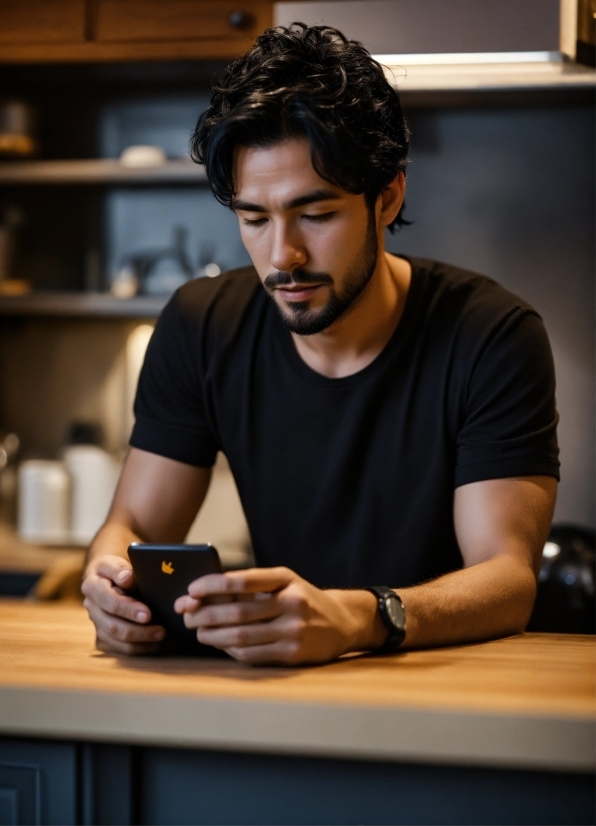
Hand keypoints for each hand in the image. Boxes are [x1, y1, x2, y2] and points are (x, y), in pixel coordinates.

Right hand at [81, 555, 164, 654]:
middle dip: (138, 631)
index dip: (129, 609)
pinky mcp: (103, 633)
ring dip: (139, 642)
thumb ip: (120, 569)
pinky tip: (152, 644)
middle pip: (112, 626)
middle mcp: (91, 607)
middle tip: (161, 631)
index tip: (148, 614)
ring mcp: (96, 622)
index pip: (110, 602)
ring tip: (160, 637)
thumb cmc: (114, 569)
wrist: (104, 576)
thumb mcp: (115, 562)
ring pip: (115, 640)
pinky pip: (118, 647)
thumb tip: (128, 578)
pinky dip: (136, 648)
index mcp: (92, 587)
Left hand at [174, 566, 384, 664]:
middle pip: (237, 612)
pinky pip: (252, 655)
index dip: (212, 585)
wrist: (342, 622)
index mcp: (286, 579)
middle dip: (205, 615)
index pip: (242, 580)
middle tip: (186, 615)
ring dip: (213, 635)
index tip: (191, 590)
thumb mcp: (284, 582)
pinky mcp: (293, 655)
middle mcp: (292, 604)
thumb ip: (252, 586)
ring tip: (198, 632)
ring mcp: (294, 631)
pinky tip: (221, 644)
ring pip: (241, 637)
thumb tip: (206, 595)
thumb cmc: (303, 598)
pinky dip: (230, 650)